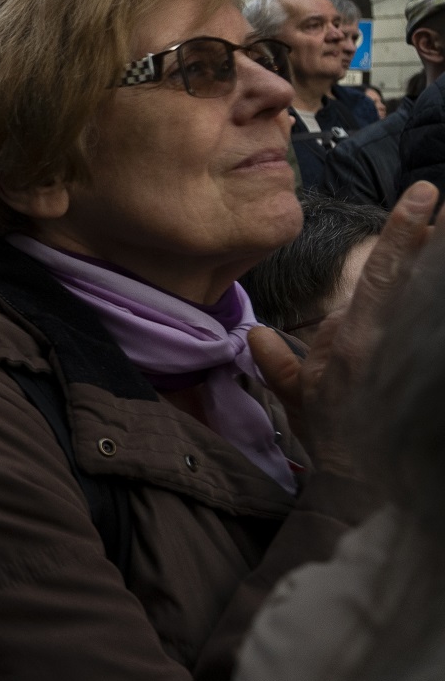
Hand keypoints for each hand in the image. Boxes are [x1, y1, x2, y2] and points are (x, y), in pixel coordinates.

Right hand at [250, 181, 437, 478]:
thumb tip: (254, 335)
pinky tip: (444, 293)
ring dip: (443, 268)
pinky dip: (440, 306)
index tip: (425, 195)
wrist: (369, 486)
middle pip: (425, 276)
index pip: (381, 270)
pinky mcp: (429, 371)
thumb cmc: (336, 440)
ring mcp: (418, 354)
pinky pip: (435, 331)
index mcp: (356, 337)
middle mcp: (391, 338)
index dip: (403, 230)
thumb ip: (277, 363)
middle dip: (443, 240)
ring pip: (435, 298)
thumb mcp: (299, 399)